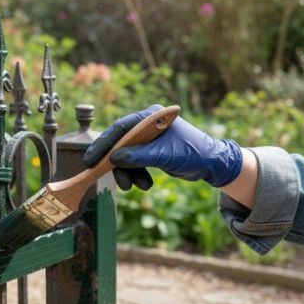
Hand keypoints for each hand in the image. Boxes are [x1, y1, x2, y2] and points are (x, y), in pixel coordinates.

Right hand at [82, 104, 242, 190]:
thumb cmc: (192, 153)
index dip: (104, 144)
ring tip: (136, 186)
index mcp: (151, 117)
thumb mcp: (163, 155)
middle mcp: (148, 125)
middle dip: (116, 163)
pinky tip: (144, 184)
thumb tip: (113, 159)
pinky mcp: (152, 152)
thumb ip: (137, 156)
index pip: (121, 128)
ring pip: (127, 157)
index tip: (90, 160)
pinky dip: (137, 175)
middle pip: (121, 143)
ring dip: (128, 173)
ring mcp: (150, 139)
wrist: (212, 164)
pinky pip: (136, 163)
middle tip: (105, 177)